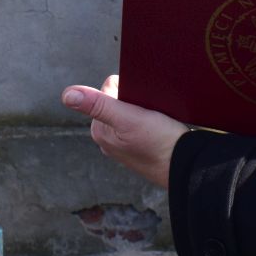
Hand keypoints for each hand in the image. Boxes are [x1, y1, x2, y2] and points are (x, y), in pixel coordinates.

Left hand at [61, 75, 187, 187]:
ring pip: (131, 110)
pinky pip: (140, 122)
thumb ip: (99, 105)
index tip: (141, 102)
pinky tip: (158, 127)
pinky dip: (150, 119)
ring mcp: (123, 144)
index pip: (108, 90)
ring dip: (143, 108)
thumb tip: (67, 94)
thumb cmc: (160, 143)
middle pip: (118, 99)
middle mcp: (107, 138)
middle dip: (134, 99)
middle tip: (149, 112)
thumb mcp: (129, 119)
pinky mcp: (139, 146)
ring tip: (155, 119)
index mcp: (99, 130)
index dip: (127, 88)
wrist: (188, 166)